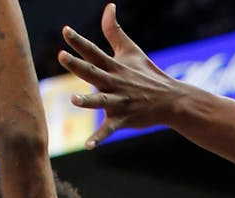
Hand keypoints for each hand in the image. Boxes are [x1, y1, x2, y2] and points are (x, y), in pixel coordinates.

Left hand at [59, 4, 180, 147]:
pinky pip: (109, 130)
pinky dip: (99, 138)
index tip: (65, 31)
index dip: (79, 42)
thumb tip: (109, 6)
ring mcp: (120, 102)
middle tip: (62, 56)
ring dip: (88, 100)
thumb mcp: (131, 50)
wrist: (171, 100)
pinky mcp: (124, 119)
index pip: (94, 52)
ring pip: (101, 100)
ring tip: (74, 99)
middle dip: (77, 65)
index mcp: (114, 66)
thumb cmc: (147, 73)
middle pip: (93, 72)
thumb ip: (114, 30)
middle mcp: (115, 82)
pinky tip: (87, 146)